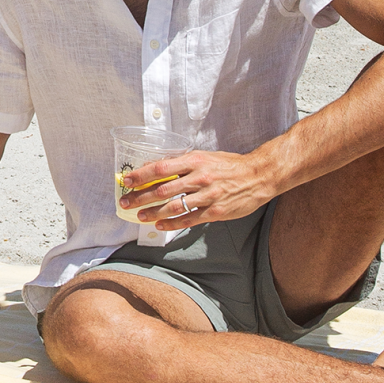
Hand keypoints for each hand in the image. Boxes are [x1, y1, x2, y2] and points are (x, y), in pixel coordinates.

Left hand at [117, 149, 280, 231]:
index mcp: (195, 161)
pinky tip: (160, 225)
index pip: (161, 167)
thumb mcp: (204, 157)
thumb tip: (154, 168)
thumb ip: (181, 163)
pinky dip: (172, 223)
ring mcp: (208, 196)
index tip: (127, 181)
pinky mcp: (216, 211)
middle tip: (125, 202)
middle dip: (141, 197)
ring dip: (153, 212)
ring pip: (174, 206)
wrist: (258, 175)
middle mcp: (200, 177)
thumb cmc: (228, 165)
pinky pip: (190, 219)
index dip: (141, 175)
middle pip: (163, 189)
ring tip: (139, 216)